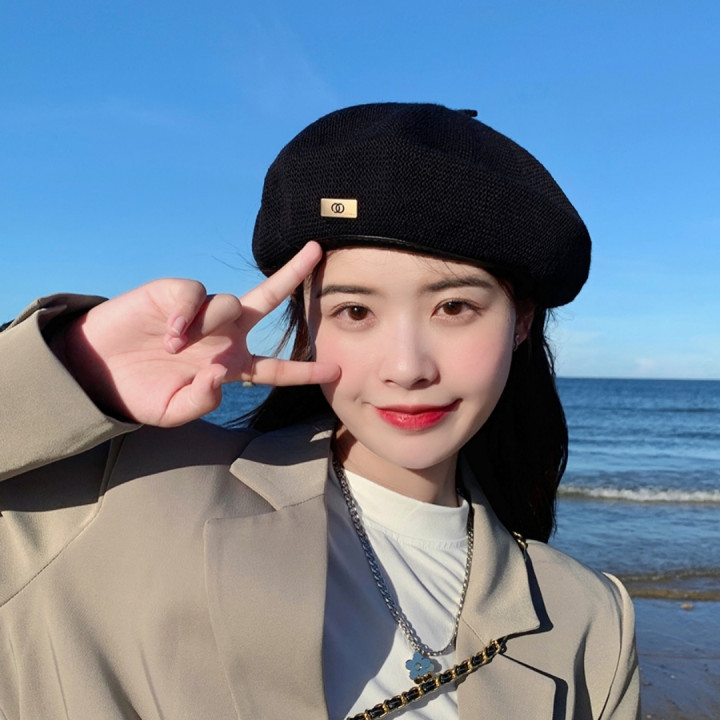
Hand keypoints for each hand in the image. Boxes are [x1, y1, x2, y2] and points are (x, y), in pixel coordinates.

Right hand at [58, 242, 338, 425]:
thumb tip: (221, 375)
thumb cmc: (140, 393)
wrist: (97, 373)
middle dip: (293, 275)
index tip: (334, 370)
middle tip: (318, 251)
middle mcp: (224, 334)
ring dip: (211, 326)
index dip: (303, 370)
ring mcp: (201, 312)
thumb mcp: (173, 410)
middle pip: (267, 300)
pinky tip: (169, 334)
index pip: (275, 368)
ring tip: (175, 348)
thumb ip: (201, 401)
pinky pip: (194, 295)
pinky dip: (185, 315)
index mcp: (231, 365)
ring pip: (232, 303)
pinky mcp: (174, 294)